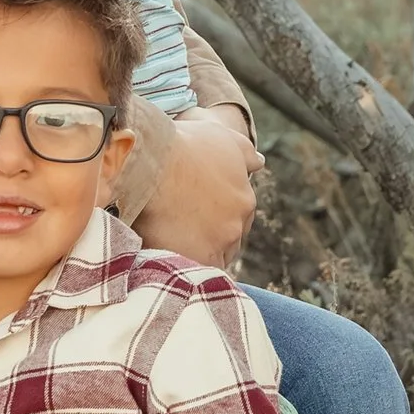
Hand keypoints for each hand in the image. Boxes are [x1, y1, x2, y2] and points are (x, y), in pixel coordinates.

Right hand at [129, 103, 261, 267]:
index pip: (238, 217)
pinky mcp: (200, 258)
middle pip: (229, 240)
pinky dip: (191, 273)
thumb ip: (245, 153)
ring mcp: (222, 242)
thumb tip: (260, 163)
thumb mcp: (222, 139)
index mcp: (245, 198)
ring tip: (178, 250)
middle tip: (186, 232)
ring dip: (203, 255)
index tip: (200, 215)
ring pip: (217, 258)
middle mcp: (238, 222)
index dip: (219, 217)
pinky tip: (176, 267)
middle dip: (214, 238)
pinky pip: (199, 275)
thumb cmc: (183, 144)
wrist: (153, 160)